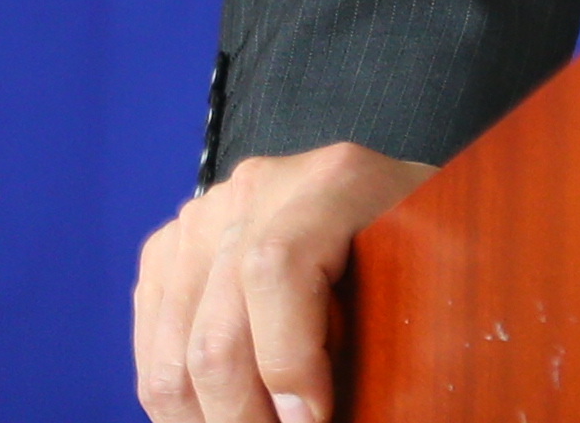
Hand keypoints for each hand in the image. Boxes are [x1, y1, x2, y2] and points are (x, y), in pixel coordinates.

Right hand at [132, 141, 432, 422]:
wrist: (388, 206)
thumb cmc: (423, 251)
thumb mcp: (428, 277)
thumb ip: (384, 329)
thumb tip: (313, 412)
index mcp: (333, 180)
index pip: (274, 269)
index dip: (286, 361)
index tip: (312, 419)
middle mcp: (258, 187)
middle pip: (215, 329)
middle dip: (242, 415)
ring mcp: (204, 216)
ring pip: (172, 353)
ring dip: (206, 418)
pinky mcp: (169, 251)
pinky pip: (151, 345)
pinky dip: (180, 399)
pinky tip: (219, 415)